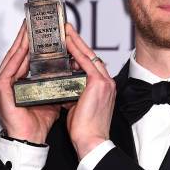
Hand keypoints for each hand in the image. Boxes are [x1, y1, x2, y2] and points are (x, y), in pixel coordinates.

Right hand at [0, 20, 60, 142]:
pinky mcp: (0, 89)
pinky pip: (11, 66)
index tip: (36, 28)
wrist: (32, 139)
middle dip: (24, 37)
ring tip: (30, 26)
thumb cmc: (38, 122)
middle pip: (15, 54)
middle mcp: (2, 83)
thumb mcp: (48, 97)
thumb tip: (68, 71)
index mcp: (12, 84)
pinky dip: (20, 53)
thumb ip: (52, 83)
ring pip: (13, 57)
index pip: (21, 59)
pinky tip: (27, 43)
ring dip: (22, 41)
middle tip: (32, 21)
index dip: (28, 43)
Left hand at [64, 23, 115, 159]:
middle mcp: (107, 83)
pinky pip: (85, 61)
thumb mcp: (78, 107)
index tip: (72, 43)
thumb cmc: (86, 130)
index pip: (91, 65)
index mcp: (104, 89)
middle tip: (68, 29)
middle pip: (92, 56)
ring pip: (89, 55)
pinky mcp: (98, 83)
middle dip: (79, 41)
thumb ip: (73, 94)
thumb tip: (62, 89)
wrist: (92, 141)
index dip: (81, 52)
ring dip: (76, 41)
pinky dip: (75, 49)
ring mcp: (104, 82)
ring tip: (65, 30)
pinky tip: (66, 41)